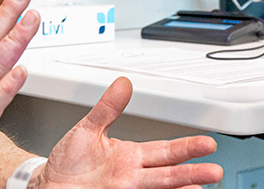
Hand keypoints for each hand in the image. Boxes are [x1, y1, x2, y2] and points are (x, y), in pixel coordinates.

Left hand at [33, 77, 222, 188]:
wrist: (48, 185)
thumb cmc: (68, 161)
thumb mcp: (87, 129)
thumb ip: (107, 108)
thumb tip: (123, 84)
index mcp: (130, 156)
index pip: (165, 151)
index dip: (187, 148)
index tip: (207, 144)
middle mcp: (132, 176)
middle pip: (168, 174)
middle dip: (192, 172)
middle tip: (215, 171)